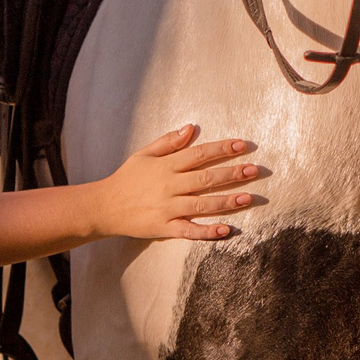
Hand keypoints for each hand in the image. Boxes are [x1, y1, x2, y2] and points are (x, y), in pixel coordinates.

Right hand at [91, 124, 262, 242]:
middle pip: (205, 178)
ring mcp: (168, 208)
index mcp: (166, 166)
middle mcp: (169, 186)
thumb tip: (191, 128)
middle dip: (232, 174)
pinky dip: (207, 231)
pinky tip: (225, 230)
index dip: (221, 149)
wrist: (105, 207)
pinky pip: (189, 230)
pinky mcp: (165, 228)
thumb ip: (168, 141)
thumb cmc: (127, 178)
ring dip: (226, 201)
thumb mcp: (144, 154)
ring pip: (202, 204)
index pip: (199, 154)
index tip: (242, 145)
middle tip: (254, 170)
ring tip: (248, 197)